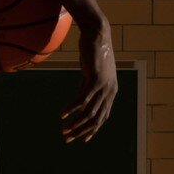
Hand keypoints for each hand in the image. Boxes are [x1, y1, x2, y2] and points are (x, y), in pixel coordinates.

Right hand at [60, 19, 116, 143]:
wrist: (98, 34)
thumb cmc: (93, 53)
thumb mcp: (91, 74)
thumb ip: (87, 88)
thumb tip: (79, 103)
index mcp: (111, 92)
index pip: (103, 117)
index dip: (92, 130)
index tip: (82, 139)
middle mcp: (110, 92)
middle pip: (96, 119)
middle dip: (81, 131)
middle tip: (67, 138)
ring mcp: (104, 86)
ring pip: (89, 112)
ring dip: (75, 123)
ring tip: (63, 130)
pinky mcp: (95, 79)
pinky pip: (82, 99)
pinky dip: (71, 108)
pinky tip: (62, 114)